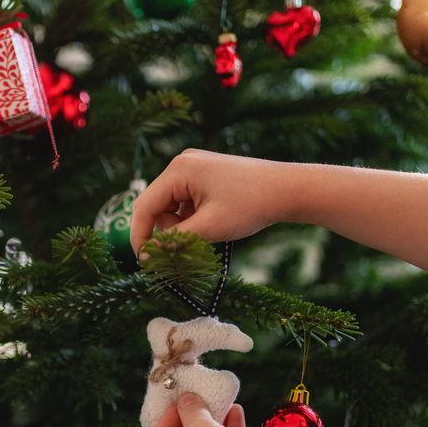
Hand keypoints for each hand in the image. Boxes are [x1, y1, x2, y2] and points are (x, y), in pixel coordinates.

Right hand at [129, 150, 290, 257]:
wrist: (287, 189)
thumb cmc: (251, 205)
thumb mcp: (209, 228)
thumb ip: (174, 241)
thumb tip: (147, 255)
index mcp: (179, 170)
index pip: (144, 206)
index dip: (140, 236)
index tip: (145, 262)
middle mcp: (182, 164)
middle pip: (156, 205)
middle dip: (166, 231)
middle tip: (185, 248)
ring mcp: (193, 167)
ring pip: (170, 206)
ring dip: (180, 226)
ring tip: (206, 232)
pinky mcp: (204, 174)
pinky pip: (184, 201)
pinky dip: (191, 217)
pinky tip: (211, 222)